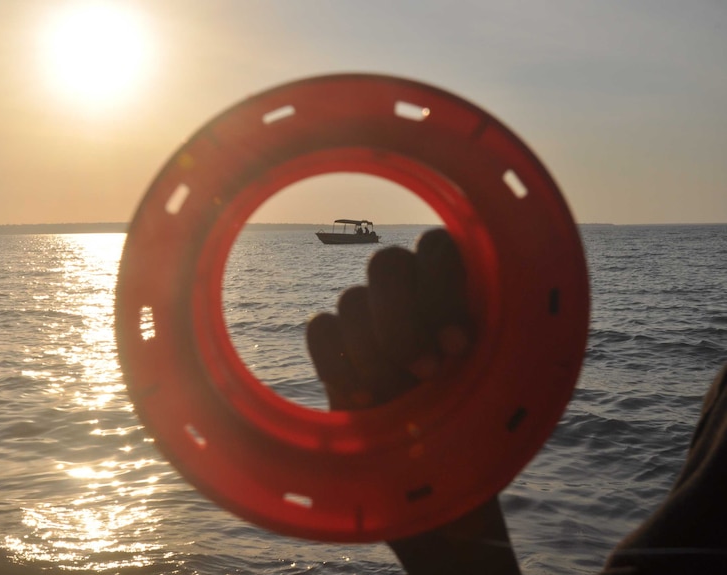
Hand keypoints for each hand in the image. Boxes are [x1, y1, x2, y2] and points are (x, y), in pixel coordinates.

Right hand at [306, 228, 520, 574]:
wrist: (437, 513)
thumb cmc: (478, 457)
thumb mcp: (502, 405)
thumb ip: (503, 354)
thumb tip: (510, 310)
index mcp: (461, 302)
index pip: (442, 247)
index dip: (445, 285)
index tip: (463, 347)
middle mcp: (413, 306)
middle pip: (387, 262)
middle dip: (403, 317)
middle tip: (429, 372)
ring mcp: (370, 330)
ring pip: (352, 298)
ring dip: (371, 348)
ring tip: (391, 399)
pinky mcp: (337, 357)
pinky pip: (320, 328)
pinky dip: (335, 361)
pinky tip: (358, 403)